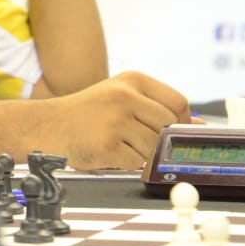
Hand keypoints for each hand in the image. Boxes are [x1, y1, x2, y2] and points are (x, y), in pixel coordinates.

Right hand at [43, 71, 191, 170]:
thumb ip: (158, 109)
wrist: (45, 126)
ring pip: (154, 148)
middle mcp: (125, 96)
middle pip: (170, 128)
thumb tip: (199, 126)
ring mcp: (115, 121)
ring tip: (118, 144)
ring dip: (141, 154)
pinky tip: (107, 153)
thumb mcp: (120, 99)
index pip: (179, 103)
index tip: (168, 132)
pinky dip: (126, 164)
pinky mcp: (107, 146)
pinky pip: (136, 163)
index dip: (180, 123)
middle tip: (138, 141)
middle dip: (160, 141)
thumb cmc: (86, 114)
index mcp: (132, 80)